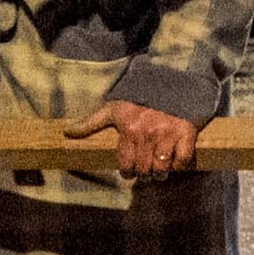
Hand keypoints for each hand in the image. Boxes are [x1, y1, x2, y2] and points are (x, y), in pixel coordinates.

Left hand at [63, 97, 198, 175]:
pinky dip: (180, 164)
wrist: (172, 79)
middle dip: (144, 175)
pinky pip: (183, 159)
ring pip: (162, 168)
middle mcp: (147, 134)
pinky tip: (176, 161)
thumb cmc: (140, 97)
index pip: (125, 164)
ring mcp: (167, 134)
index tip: (130, 172)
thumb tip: (67, 132)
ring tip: (160, 171)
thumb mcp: (113, 107)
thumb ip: (91, 121)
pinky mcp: (186, 132)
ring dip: (160, 174)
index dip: (127, 172)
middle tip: (146, 173)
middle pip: (144, 169)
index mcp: (129, 129)